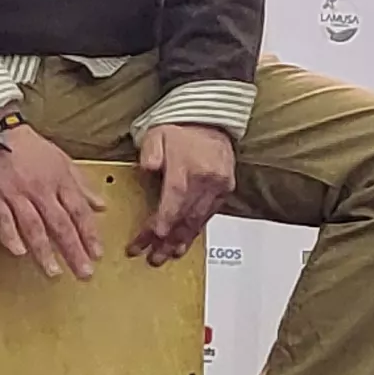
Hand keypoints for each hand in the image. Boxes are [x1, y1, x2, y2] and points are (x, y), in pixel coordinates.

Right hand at [0, 120, 103, 279]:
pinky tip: (19, 252)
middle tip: (83, 273)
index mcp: (59, 181)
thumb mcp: (62, 161)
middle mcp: (40, 189)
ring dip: (44, 251)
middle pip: (60, 224)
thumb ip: (82, 185)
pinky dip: (10, 235)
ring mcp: (16, 193)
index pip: (79, 211)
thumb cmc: (31, 147)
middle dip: (73, 250)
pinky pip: (2, 219)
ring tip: (54, 272)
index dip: (89, 234)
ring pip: (33, 226)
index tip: (97, 254)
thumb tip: (102, 206)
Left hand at [133, 122, 237, 266]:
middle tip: (153, 256)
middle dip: (167, 240)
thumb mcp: (157, 134)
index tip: (148, 240)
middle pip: (184, 217)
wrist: (211, 118)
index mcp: (187, 167)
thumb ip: (150, 153)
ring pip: (198, 220)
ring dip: (182, 240)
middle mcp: (206, 178)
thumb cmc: (182, 128)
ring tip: (168, 254)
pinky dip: (196, 229)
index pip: (172, 203)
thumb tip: (147, 169)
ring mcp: (218, 185)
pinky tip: (186, 241)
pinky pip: (210, 214)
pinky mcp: (226, 188)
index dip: (160, 224)